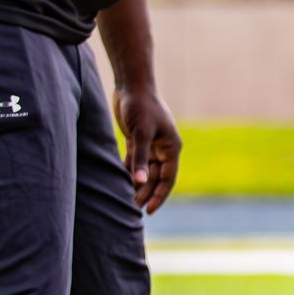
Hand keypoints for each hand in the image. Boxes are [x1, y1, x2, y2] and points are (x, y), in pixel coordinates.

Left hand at [113, 86, 180, 212]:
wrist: (132, 84)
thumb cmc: (141, 106)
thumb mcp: (141, 133)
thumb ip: (140, 159)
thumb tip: (140, 182)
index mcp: (171, 147)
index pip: (168, 178)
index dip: (159, 195)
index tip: (149, 210)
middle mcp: (163, 147)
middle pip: (157, 176)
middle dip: (147, 192)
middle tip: (135, 208)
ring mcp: (151, 144)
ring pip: (145, 170)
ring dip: (138, 184)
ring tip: (128, 199)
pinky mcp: (137, 139)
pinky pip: (135, 161)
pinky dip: (130, 171)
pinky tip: (122, 183)